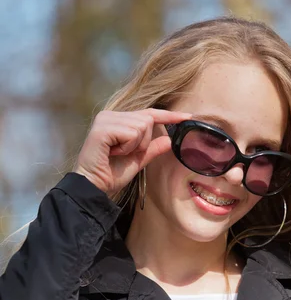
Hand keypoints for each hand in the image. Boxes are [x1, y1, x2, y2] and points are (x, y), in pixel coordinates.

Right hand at [73, 108, 191, 196]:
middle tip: (124, 154)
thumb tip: (169, 140)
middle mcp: (111, 115)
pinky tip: (112, 153)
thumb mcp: (137, 160)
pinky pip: (131, 133)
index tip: (188, 117)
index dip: (169, 116)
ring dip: (135, 146)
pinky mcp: (102, 128)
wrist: (94, 186)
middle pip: (147, 119)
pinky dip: (127, 147)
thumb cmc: (112, 173)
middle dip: (143, 142)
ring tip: (116, 154)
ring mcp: (105, 119)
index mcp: (118, 119)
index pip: (149, 113)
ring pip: (141, 126)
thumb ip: (152, 149)